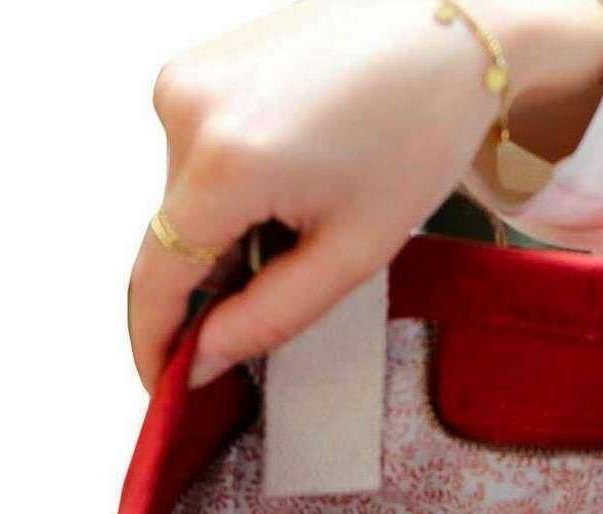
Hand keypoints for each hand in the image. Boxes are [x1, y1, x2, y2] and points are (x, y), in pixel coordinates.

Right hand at [129, 0, 602, 389]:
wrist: (448, 30)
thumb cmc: (417, 129)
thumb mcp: (352, 251)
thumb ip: (270, 317)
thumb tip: (203, 358)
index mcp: (224, 161)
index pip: (155, 280)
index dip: (154, 344)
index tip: (165, 388)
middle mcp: (185, 109)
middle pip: (171, 242)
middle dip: (209, 288)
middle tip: (279, 297)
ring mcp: (185, 79)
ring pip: (183, 201)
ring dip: (226, 236)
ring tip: (307, 216)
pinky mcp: (196, 66)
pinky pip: (195, 158)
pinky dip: (230, 192)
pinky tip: (293, 179)